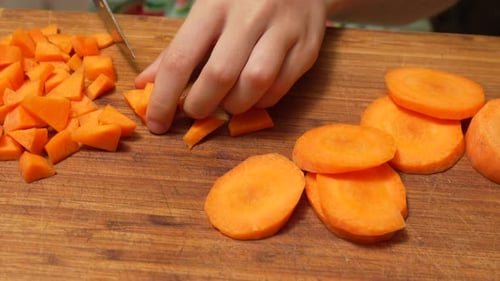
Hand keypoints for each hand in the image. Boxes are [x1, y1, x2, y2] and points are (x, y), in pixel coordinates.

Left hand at [135, 0, 327, 133]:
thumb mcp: (206, 11)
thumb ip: (177, 48)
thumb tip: (146, 84)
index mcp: (214, 4)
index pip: (181, 58)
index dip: (164, 98)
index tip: (157, 123)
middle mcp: (249, 15)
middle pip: (219, 75)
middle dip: (201, 105)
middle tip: (195, 110)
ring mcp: (283, 30)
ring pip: (255, 83)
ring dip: (234, 106)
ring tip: (227, 103)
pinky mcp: (307, 47)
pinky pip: (281, 87)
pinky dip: (262, 101)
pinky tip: (253, 95)